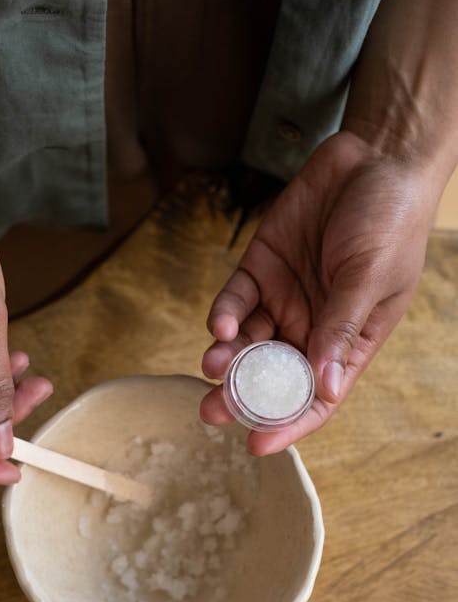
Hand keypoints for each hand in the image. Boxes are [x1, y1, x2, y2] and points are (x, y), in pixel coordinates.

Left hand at [201, 131, 439, 453]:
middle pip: (271, 375)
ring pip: (247, 343)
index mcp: (349, 341)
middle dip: (241, 396)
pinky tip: (220, 325)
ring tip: (212, 364)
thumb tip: (325, 385)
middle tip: (212, 411)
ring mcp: (285, 297)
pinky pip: (236, 301)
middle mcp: (313, 326)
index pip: (316, 396)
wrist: (374, 156)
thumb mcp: (369, 277)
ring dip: (227, 359)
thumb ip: (341, 327)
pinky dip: (225, 316)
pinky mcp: (261, 267)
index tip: (256, 445)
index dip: (287, 423)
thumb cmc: (390, 220)